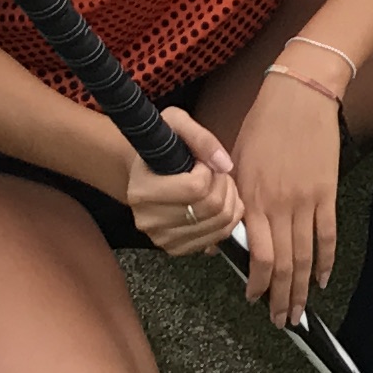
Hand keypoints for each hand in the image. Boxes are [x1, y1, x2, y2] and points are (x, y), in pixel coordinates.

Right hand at [121, 111, 242, 260]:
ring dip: (230, 200)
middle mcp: (148, 220)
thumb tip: (224, 165)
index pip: (195, 188)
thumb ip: (201, 137)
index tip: (201, 162)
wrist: (146, 172)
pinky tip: (217, 202)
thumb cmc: (162, 145)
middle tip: (215, 172)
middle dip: (223, 184)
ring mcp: (161, 238)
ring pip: (220, 224)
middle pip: (211, 207)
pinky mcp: (176, 249)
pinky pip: (219, 237)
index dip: (208, 171)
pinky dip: (228, 218)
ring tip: (217, 185)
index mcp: (142, 189)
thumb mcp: (176, 123)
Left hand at [229, 72, 344, 323]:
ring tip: (300, 312)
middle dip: (283, 298)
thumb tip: (222, 238)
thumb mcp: (234, 161)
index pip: (258, 256)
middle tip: (283, 321)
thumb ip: (231, 201)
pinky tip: (324, 280)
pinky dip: (327, 262)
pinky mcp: (327, 193)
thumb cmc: (262, 125)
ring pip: (306, 257)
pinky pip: (328, 236)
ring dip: (303, 289)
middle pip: (285, 265)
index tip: (255, 299)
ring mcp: (306, 201)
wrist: (299, 96)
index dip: (258, 284)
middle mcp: (279, 205)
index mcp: (253, 198)